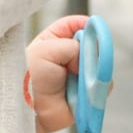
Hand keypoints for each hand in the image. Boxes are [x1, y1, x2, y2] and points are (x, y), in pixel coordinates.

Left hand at [25, 15, 97, 132]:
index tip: (95, 26)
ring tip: (80, 78)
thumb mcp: (47, 50)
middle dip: (92, 50)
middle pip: (91, 46)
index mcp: (54, 41)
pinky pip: (102, 86)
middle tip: (84, 57)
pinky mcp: (86, 93)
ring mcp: (78, 75)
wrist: (30, 107)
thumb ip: (71, 46)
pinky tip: (85, 91)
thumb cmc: (30, 75)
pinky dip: (98, 87)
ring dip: (94, 70)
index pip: (74, 25)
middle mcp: (68, 57)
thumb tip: (87, 56)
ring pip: (99, 66)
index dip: (85, 24)